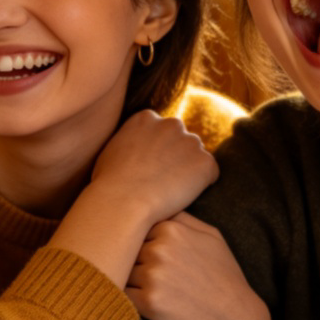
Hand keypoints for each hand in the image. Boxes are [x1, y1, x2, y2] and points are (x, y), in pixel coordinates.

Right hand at [91, 111, 217, 227]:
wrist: (123, 201)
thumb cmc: (110, 182)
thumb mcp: (112, 149)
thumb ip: (131, 141)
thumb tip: (137, 148)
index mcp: (147, 118)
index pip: (162, 131)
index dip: (160, 151)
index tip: (152, 168)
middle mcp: (171, 123)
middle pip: (182, 140)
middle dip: (177, 157)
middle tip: (163, 181)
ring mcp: (190, 141)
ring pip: (196, 156)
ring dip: (189, 171)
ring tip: (171, 191)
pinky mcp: (205, 162)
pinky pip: (210, 174)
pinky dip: (202, 185)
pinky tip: (183, 196)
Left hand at [126, 212, 272, 319]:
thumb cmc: (224, 276)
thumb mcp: (212, 236)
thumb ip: (182, 218)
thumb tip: (153, 206)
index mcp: (172, 228)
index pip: (136, 227)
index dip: (142, 242)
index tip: (153, 255)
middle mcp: (160, 248)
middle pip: (127, 249)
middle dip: (134, 260)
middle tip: (154, 275)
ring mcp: (153, 275)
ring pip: (123, 271)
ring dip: (131, 280)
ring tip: (155, 290)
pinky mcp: (148, 303)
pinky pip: (122, 295)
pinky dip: (130, 299)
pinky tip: (150, 303)